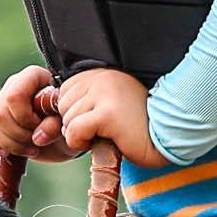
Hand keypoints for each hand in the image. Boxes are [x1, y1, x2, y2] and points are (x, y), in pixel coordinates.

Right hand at [0, 63, 74, 162]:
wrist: (66, 134)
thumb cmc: (69, 122)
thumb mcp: (68, 122)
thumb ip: (55, 125)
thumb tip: (37, 136)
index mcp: (32, 77)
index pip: (14, 97)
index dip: (25, 117)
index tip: (40, 125)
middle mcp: (13, 86)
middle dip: (19, 135)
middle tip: (38, 142)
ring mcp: (1, 104)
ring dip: (11, 145)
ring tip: (31, 149)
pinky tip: (9, 152)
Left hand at [54, 68, 168, 168]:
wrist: (167, 139)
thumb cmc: (138, 127)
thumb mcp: (109, 107)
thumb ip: (85, 103)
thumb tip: (49, 114)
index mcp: (102, 74)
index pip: (65, 91)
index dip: (74, 112)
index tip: (95, 121)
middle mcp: (103, 78)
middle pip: (62, 104)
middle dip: (76, 123)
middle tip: (102, 130)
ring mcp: (105, 93)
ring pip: (67, 118)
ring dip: (81, 135)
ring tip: (107, 135)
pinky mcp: (107, 113)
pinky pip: (74, 130)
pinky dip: (81, 142)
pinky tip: (102, 141)